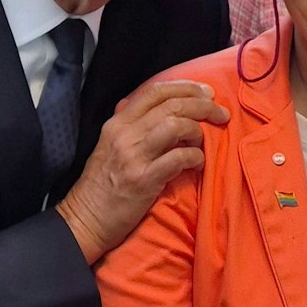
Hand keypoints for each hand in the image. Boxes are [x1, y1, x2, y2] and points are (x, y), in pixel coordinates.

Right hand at [57, 79, 228, 263]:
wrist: (86, 219)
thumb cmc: (103, 184)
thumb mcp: (109, 145)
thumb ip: (131, 124)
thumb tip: (155, 106)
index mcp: (118, 122)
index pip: (155, 91)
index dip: (185, 87)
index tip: (206, 92)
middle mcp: (124, 134)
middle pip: (171, 105)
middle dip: (203, 105)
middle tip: (220, 113)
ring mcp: (133, 156)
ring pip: (176, 126)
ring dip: (198, 130)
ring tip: (205, 140)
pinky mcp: (144, 180)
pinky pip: (179, 159)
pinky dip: (195, 157)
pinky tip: (198, 163)